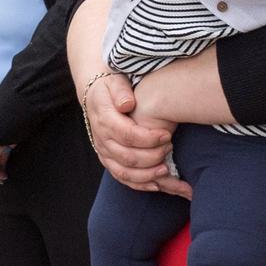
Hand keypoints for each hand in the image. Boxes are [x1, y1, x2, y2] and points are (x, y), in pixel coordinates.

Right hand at [83, 72, 181, 192]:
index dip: (148, 138)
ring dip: (147, 174)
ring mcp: (104, 152)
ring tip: (166, 169)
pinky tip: (157, 184)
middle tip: (170, 147)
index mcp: (104, 119)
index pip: (127, 134)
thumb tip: (128, 104)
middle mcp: (102, 139)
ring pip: (124, 172)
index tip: (167, 135)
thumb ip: (121, 90)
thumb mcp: (115, 81)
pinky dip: (140, 184)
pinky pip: (122, 178)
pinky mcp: (108, 161)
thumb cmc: (111, 88)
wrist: (95, 97)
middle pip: (127, 157)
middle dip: (152, 156)